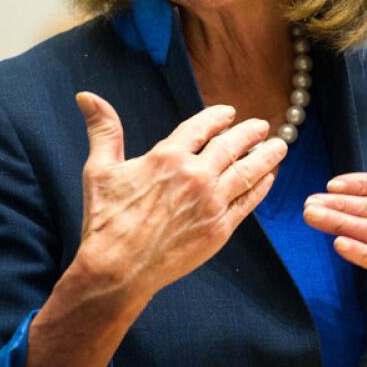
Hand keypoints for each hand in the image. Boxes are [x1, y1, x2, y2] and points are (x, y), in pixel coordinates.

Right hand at [74, 92, 286, 301]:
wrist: (117, 270)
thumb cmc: (106, 220)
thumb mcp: (100, 169)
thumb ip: (103, 130)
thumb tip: (86, 96)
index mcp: (167, 157)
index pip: (201, 127)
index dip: (218, 117)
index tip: (229, 113)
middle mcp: (194, 176)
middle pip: (231, 146)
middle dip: (250, 133)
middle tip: (262, 126)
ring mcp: (211, 203)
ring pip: (247, 171)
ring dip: (266, 156)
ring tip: (280, 146)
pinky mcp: (219, 229)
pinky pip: (248, 202)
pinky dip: (261, 187)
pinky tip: (269, 178)